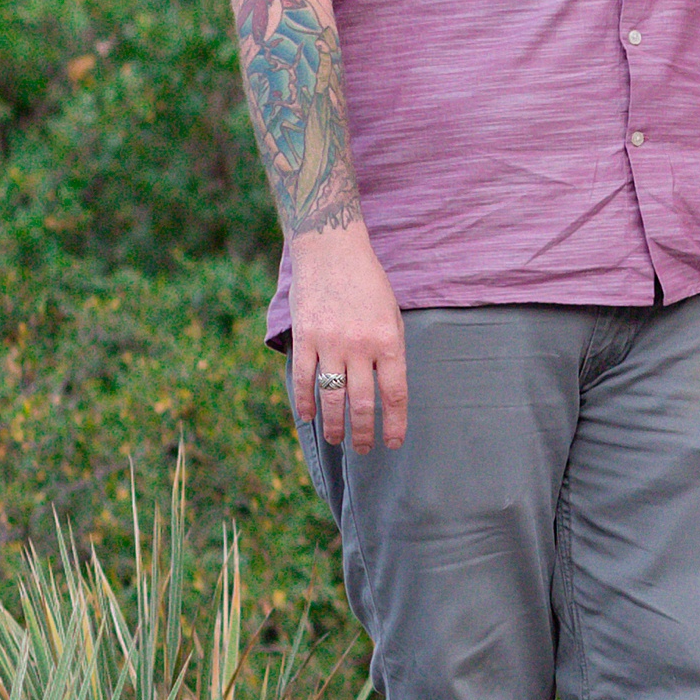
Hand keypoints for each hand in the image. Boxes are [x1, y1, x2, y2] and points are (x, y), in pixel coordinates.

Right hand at [290, 223, 407, 451]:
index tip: (393, 443)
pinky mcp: (305, 336)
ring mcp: (330, 342)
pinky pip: (304, 378)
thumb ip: (389, 351)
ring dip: (335, 424)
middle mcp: (361, 345)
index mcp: (389, 340)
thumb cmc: (368, 284)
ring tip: (338, 440)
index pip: (395, 393)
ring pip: (332, 396)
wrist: (332, 250)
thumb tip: (386, 391)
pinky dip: (305, 402)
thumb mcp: (391, 315)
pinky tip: (309, 417)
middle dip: (364, 432)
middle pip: (363, 402)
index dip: (395, 423)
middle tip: (362, 449)